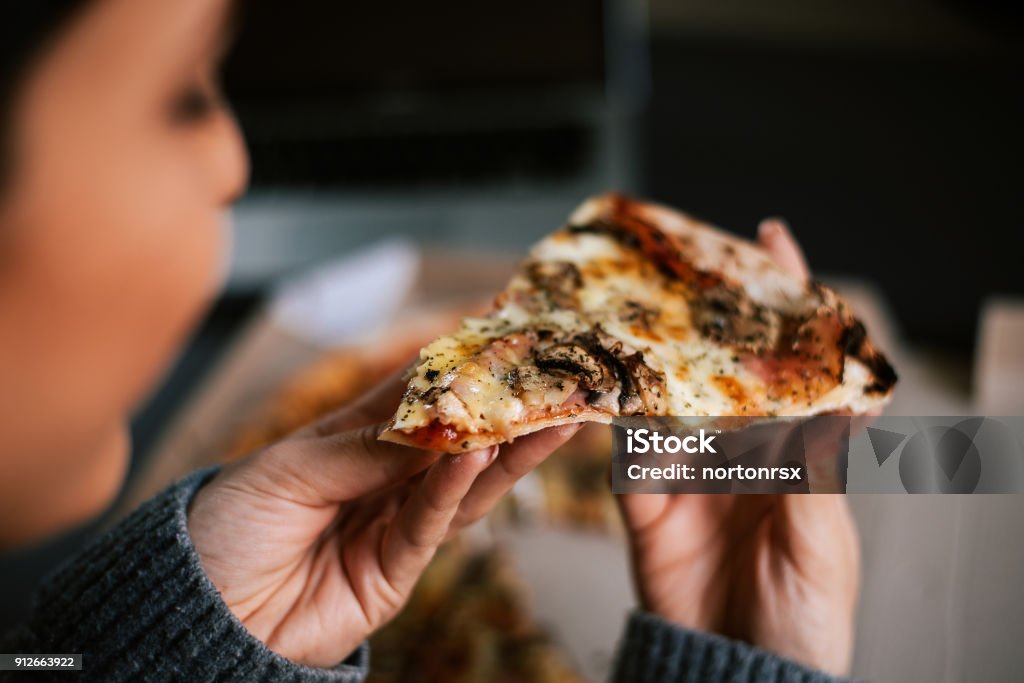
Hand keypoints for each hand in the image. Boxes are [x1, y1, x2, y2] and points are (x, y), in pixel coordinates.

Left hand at [188, 371, 578, 667]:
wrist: (202, 616)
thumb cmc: (227, 529)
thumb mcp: (288, 471)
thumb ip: (365, 449)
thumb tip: (436, 421)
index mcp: (347, 442)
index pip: (411, 395)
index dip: (452, 366)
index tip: (497, 333)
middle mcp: (380, 480)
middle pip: (452, 439)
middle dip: (499, 409)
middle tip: (548, 376)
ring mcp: (392, 525)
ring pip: (463, 483)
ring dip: (506, 449)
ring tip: (550, 415)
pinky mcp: (396, 572)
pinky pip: (432, 525)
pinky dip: (458, 489)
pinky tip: (485, 455)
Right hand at [616, 219, 861, 675]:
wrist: (737, 672)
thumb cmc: (805, 614)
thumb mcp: (822, 543)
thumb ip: (816, 475)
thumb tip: (831, 398)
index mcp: (796, 452)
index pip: (794, 365)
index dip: (788, 304)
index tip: (773, 240)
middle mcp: (741, 449)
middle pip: (721, 366)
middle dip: (704, 314)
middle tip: (682, 259)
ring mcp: (690, 471)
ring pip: (667, 397)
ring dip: (650, 355)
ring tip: (631, 303)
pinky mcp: (645, 501)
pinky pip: (624, 452)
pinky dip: (610, 417)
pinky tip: (599, 380)